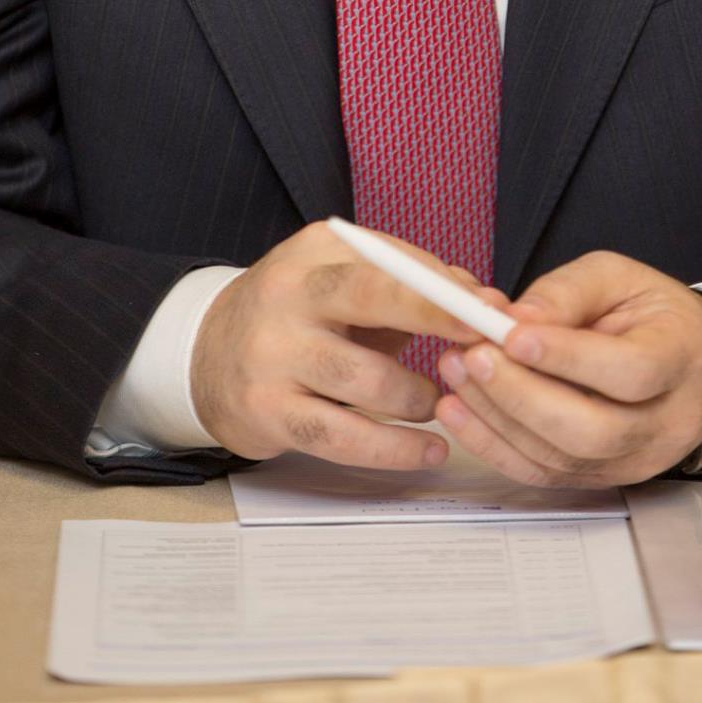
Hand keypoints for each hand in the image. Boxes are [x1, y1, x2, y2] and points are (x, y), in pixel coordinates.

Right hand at [189, 220, 499, 468]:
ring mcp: (273, 354)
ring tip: (436, 406)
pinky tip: (427, 450)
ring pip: (364, 378)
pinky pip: (342, 436)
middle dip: (438, 318)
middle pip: (373, 297)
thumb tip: (488, 303)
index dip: (447, 289)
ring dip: (417, 397)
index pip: (391, 261)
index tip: (496, 312)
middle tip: (486, 350)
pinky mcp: (266, 410)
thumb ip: (412, 287)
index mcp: (314, 252)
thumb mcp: (343, 282)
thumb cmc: (302, 317)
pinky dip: (394, 448)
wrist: (205, 355)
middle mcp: (289, 293)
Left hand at [433, 252, 701, 487]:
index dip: (568, 358)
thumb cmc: (651, 312)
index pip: (630, 371)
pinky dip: (495, 446)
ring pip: (562, 459)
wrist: (689, 362)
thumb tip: (514, 317)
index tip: (511, 335)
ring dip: (498, 418)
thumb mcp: (618, 276)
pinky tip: (460, 412)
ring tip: (456, 373)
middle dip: (521, 396)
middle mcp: (664, 423)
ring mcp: (634, 460)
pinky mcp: (602, 478)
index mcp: (679, 358)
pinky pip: (545, 474)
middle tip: (472, 357)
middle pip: (593, 430)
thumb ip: (567, 292)